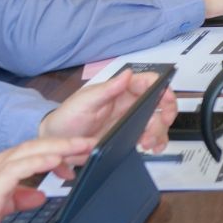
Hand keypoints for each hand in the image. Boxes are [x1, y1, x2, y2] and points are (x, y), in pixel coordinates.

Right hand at [0, 136, 93, 222]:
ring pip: (28, 153)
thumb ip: (17, 199)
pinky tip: (55, 161)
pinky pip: (16, 171)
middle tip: (92, 143)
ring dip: (58, 149)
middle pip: (34, 146)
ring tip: (83, 147)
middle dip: (65, 143)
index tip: (82, 154)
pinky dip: (37, 163)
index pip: (31, 152)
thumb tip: (38, 195)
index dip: (58, 150)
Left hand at [40, 70, 176, 161]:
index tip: (166, 100)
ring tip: (147, 143)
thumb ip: (107, 89)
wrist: (57, 143)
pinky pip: (150, 137)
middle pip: (159, 104)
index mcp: (120, 90)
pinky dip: (156, 142)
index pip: (149, 82)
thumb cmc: (67, 117)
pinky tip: (152, 148)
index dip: (162, 89)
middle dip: (164, 116)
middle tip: (156, 128)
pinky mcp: (129, 137)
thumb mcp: (84, 102)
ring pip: (157, 123)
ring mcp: (131, 121)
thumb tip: (127, 74)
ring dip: (158, 133)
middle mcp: (129, 104)